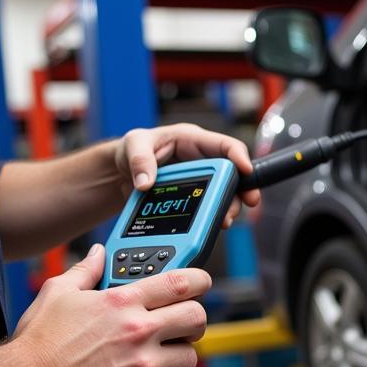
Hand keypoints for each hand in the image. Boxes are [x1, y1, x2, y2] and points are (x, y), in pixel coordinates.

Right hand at [11, 244, 209, 366]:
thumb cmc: (36, 346)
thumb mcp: (56, 295)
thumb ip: (85, 271)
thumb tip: (98, 254)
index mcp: (121, 303)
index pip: (182, 283)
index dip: (199, 280)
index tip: (200, 285)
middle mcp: (138, 334)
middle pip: (197, 319)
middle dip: (193, 320)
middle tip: (179, 325)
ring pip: (188, 358)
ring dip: (175, 356)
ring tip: (153, 357)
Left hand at [114, 123, 261, 227]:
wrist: (120, 172)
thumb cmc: (130, 150)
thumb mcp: (133, 145)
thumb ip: (140, 160)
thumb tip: (146, 182)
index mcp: (191, 140)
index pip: (224, 145)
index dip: (239, 156)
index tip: (246, 170)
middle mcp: (200, 160)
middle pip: (231, 175)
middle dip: (240, 191)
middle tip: (243, 204)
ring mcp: (197, 181)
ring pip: (222, 195)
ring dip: (227, 208)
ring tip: (224, 221)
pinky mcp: (190, 199)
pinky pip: (206, 208)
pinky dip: (211, 218)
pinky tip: (209, 226)